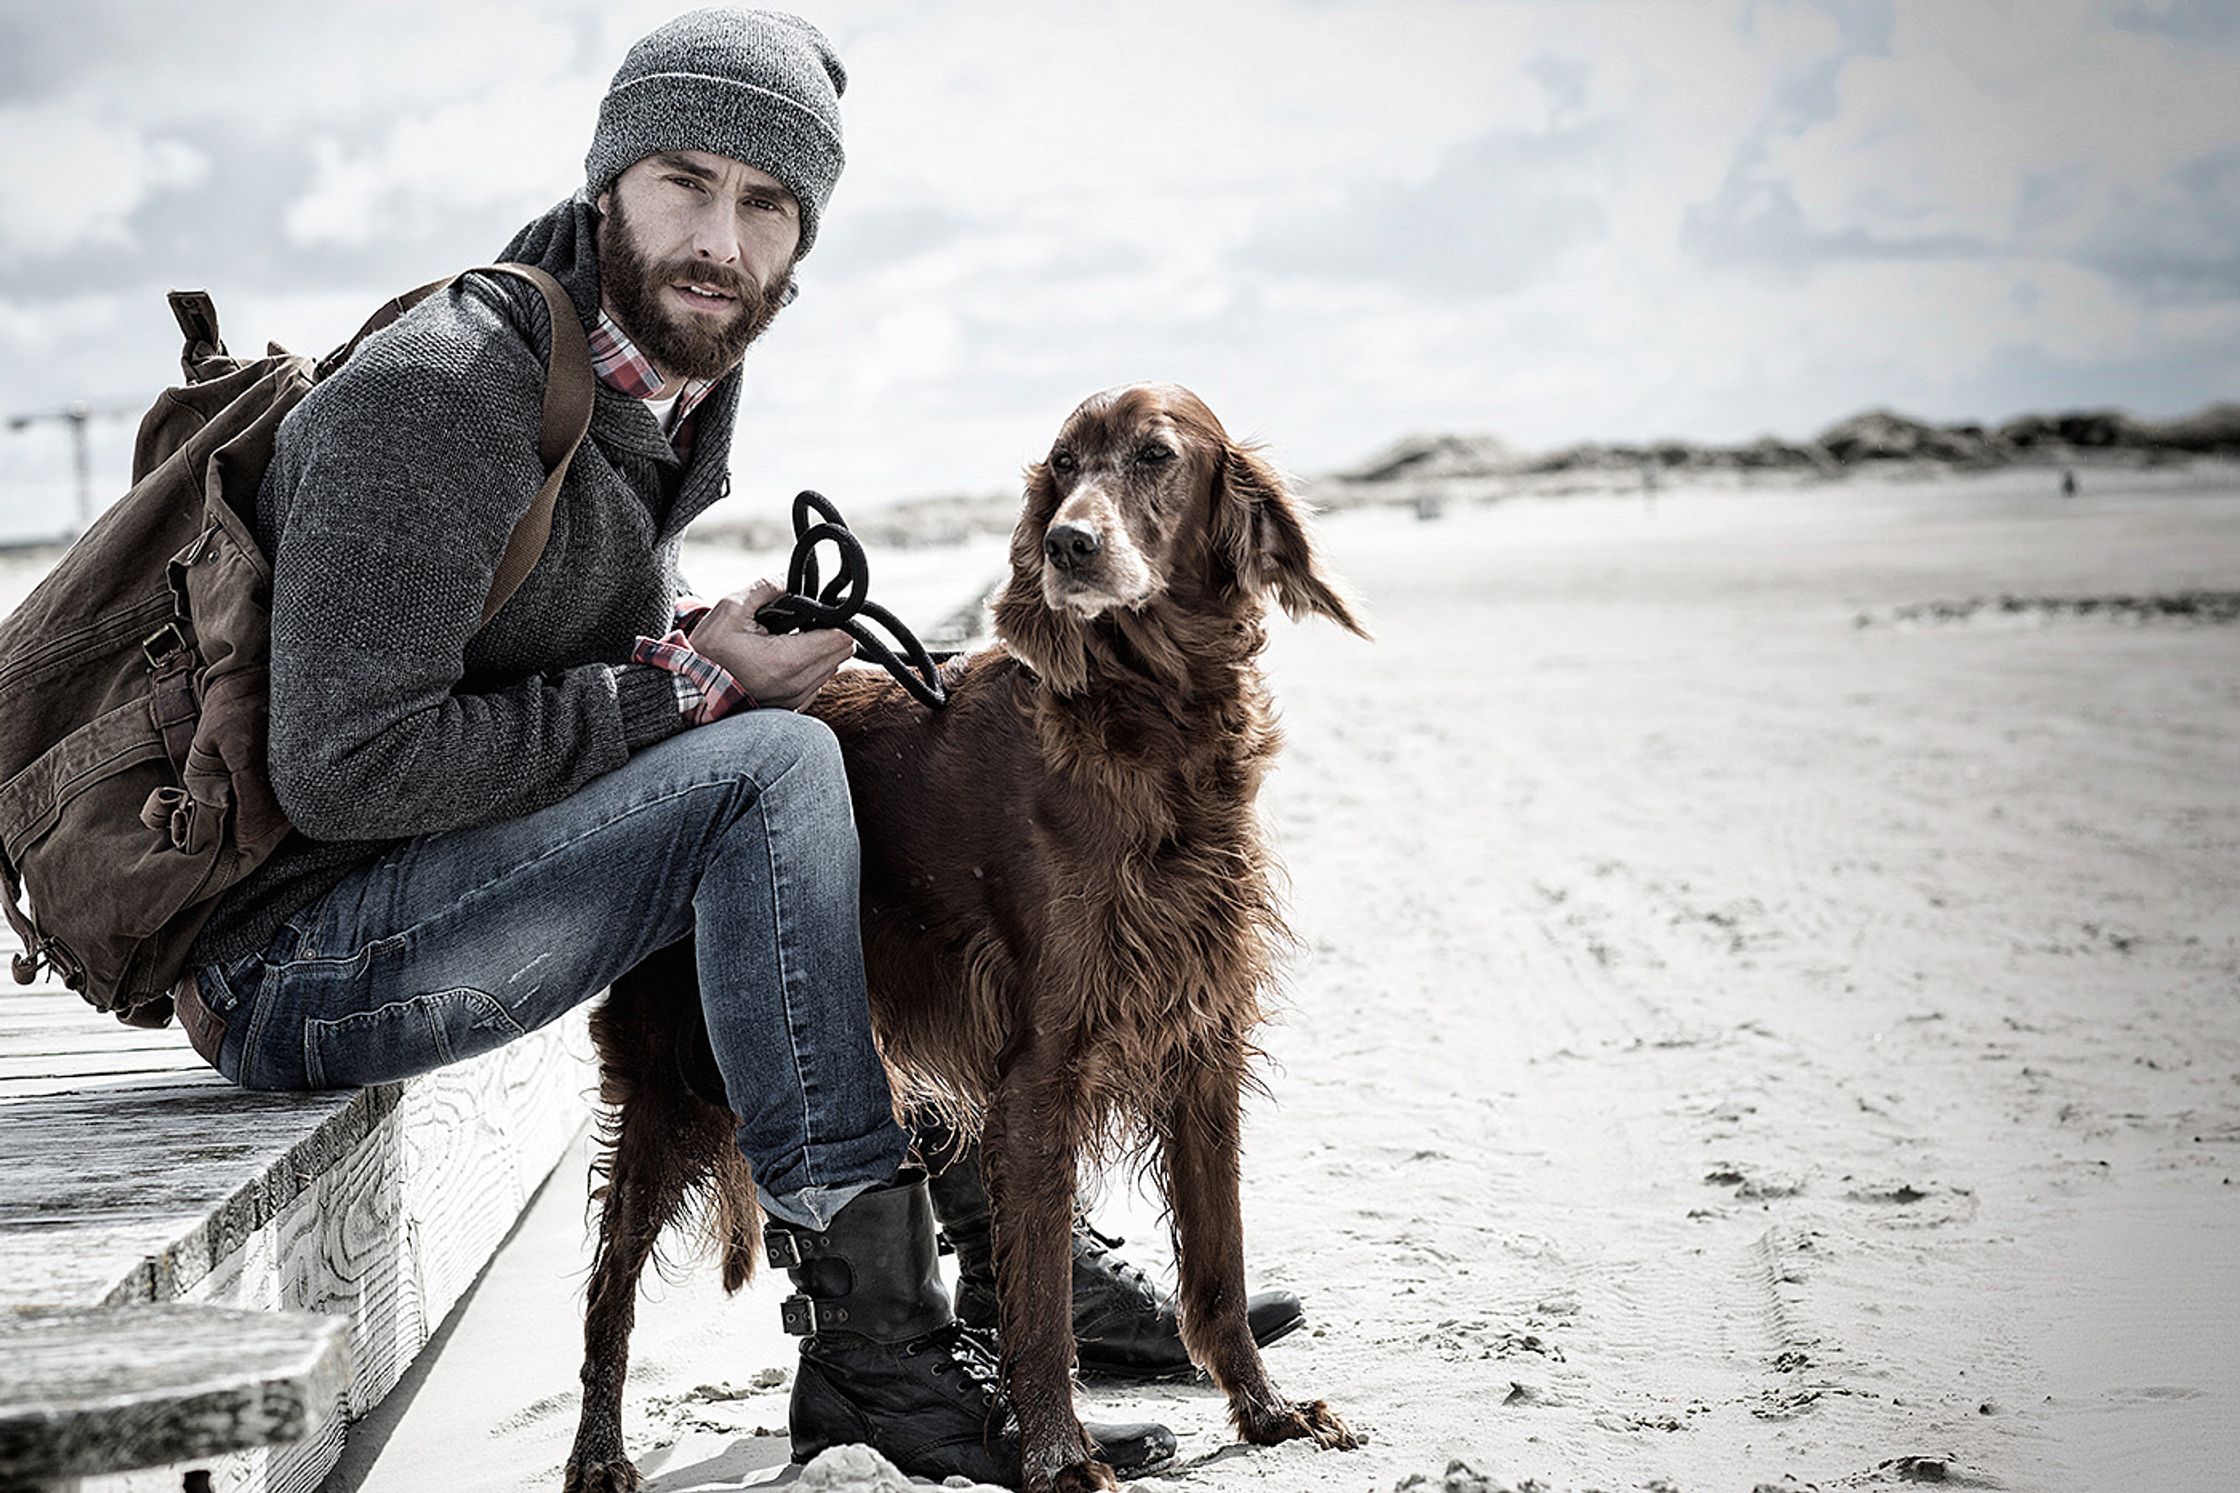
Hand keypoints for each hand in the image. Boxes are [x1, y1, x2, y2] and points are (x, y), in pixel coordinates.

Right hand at [687, 578, 854, 711]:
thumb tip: (790, 582)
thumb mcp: (731, 609)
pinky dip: (810, 668)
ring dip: (820, 651)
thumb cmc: (707, 652)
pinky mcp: (791, 707)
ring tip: (791, 638)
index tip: (819, 608)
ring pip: (831, 669)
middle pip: (841, 653)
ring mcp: (795, 700)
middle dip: (829, 632)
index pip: (840, 638)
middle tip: (804, 620)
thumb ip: (766, 588)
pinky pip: (816, 683)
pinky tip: (785, 656)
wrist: (689, 690)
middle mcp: (797, 685)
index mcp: (787, 661)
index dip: (835, 618)